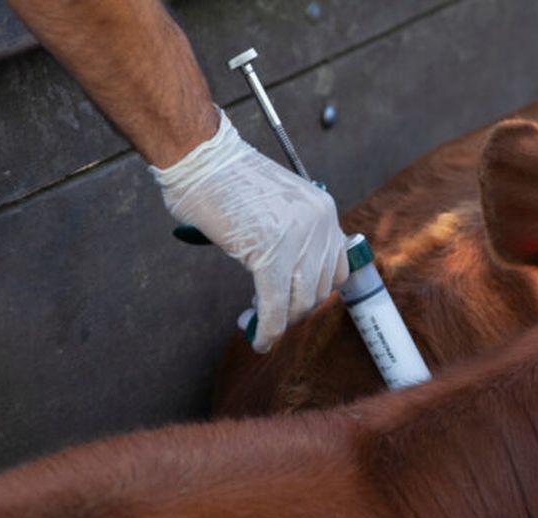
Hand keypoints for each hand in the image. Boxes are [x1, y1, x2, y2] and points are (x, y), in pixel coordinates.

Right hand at [150, 108, 347, 352]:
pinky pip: (276, 305)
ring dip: (281, 321)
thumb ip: (296, 236)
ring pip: (300, 301)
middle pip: (321, 289)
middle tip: (271, 316)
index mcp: (324, 211)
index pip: (337, 267)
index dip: (315, 292)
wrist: (201, 157)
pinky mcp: (270, 253)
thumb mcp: (280, 206)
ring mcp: (297, 238)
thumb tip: (295, 280)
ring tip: (259, 323)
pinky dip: (269, 328)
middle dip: (296, 310)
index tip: (295, 303)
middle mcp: (319, 223)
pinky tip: (259, 340)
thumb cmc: (227, 181)